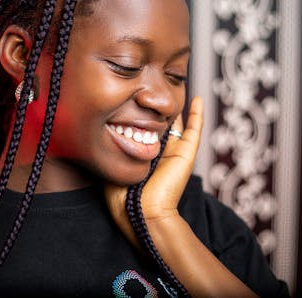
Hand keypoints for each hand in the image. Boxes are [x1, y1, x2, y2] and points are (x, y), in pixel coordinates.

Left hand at [105, 96, 203, 244]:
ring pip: (176, 123)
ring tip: (174, 87)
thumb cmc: (123, 199)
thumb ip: (111, 153)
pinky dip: (197, 114)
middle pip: (159, 124)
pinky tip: (197, 99)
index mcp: (143, 157)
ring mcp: (174, 152)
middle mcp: (159, 153)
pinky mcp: (186, 154)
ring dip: (175, 107)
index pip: (142, 130)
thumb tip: (104, 135)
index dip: (138, 115)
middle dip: (155, 108)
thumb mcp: (112, 169)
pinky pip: (194, 130)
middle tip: (150, 90)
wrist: (142, 214)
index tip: (130, 99)